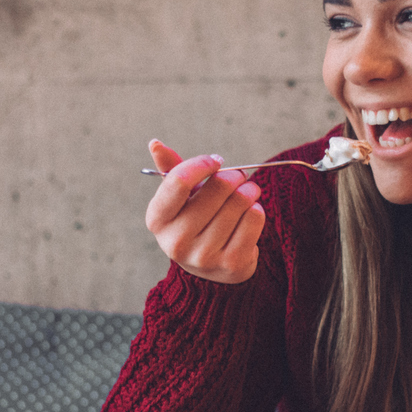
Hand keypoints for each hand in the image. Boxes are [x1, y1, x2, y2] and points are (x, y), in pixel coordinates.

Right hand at [144, 139, 265, 283]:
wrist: (212, 267)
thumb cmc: (195, 221)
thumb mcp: (180, 198)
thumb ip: (171, 170)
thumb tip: (155, 143)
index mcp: (157, 220)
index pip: (179, 181)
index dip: (202, 164)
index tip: (216, 161)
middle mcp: (176, 242)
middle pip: (218, 187)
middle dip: (234, 175)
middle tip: (238, 177)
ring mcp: (204, 256)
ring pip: (240, 201)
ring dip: (250, 190)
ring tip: (247, 192)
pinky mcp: (231, 264)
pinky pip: (254, 218)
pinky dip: (257, 209)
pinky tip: (249, 213)